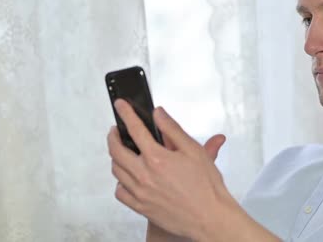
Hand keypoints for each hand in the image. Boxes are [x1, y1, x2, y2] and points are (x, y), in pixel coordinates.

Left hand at [107, 99, 235, 238]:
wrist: (209, 217)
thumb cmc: (206, 186)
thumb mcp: (194, 150)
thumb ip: (173, 130)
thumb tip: (159, 114)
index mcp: (157, 158)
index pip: (135, 129)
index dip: (126, 114)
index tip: (121, 106)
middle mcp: (144, 175)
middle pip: (117, 151)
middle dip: (114, 136)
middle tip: (116, 130)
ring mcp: (140, 192)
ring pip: (117, 171)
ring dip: (116, 157)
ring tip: (122, 151)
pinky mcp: (141, 207)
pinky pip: (120, 192)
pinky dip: (120, 182)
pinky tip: (128, 177)